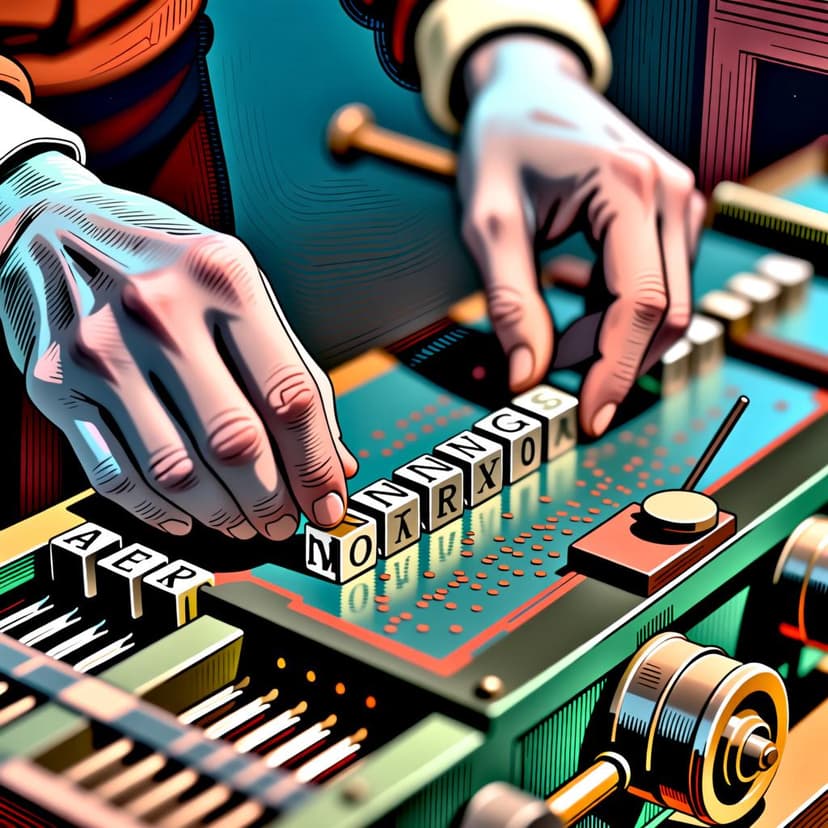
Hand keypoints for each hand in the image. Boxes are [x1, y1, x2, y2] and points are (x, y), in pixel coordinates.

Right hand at [0, 151, 356, 540]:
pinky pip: (116, 476)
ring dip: (221, 515)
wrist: (55, 228)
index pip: (288, 395)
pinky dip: (161, 512)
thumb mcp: (242, 293)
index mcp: (222, 277)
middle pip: (234, 441)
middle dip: (270, 501)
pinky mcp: (54, 383)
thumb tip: (333, 463)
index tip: (328, 506)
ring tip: (243, 523)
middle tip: (284, 523)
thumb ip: (293, 373)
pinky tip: (188, 516)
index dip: (315, 465)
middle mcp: (158, 308)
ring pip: (176, 471)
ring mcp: (100, 348)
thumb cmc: (168, 266)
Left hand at [460, 35, 705, 435]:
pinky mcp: (671, 215)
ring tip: (553, 342)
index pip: (640, 304)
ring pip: (667, 307)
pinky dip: (617, 319)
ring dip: (614, 343)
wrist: (527, 89)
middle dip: (616, 365)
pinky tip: (575, 319)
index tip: (588, 419)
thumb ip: (510, 303)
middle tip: (563, 396)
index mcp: (630, 187)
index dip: (616, 372)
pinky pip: (658, 287)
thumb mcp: (489, 222)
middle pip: (666, 314)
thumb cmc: (502, 143)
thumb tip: (526, 378)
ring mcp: (679, 203)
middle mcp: (671, 193)